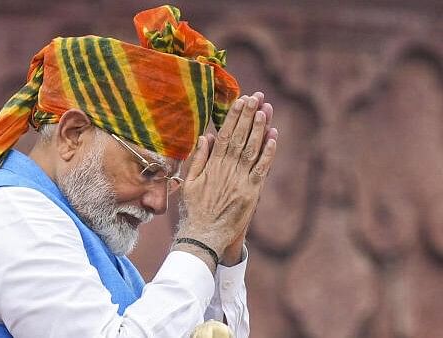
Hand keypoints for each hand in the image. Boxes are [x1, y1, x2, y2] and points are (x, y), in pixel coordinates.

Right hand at [173, 92, 277, 270]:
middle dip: (249, 116)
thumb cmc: (194, 209)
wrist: (204, 235)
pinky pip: (262, 169)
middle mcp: (227, 170)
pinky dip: (268, 153)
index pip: (224, 135)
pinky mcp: (251, 193)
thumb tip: (205, 135)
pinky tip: (273, 138)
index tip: (240, 101)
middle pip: (240, 137)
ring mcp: (241, 181)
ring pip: (252, 150)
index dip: (233, 117)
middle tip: (256, 97)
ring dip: (259, 129)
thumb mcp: (190, 182)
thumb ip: (198, 158)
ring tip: (265, 110)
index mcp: (212, 165)